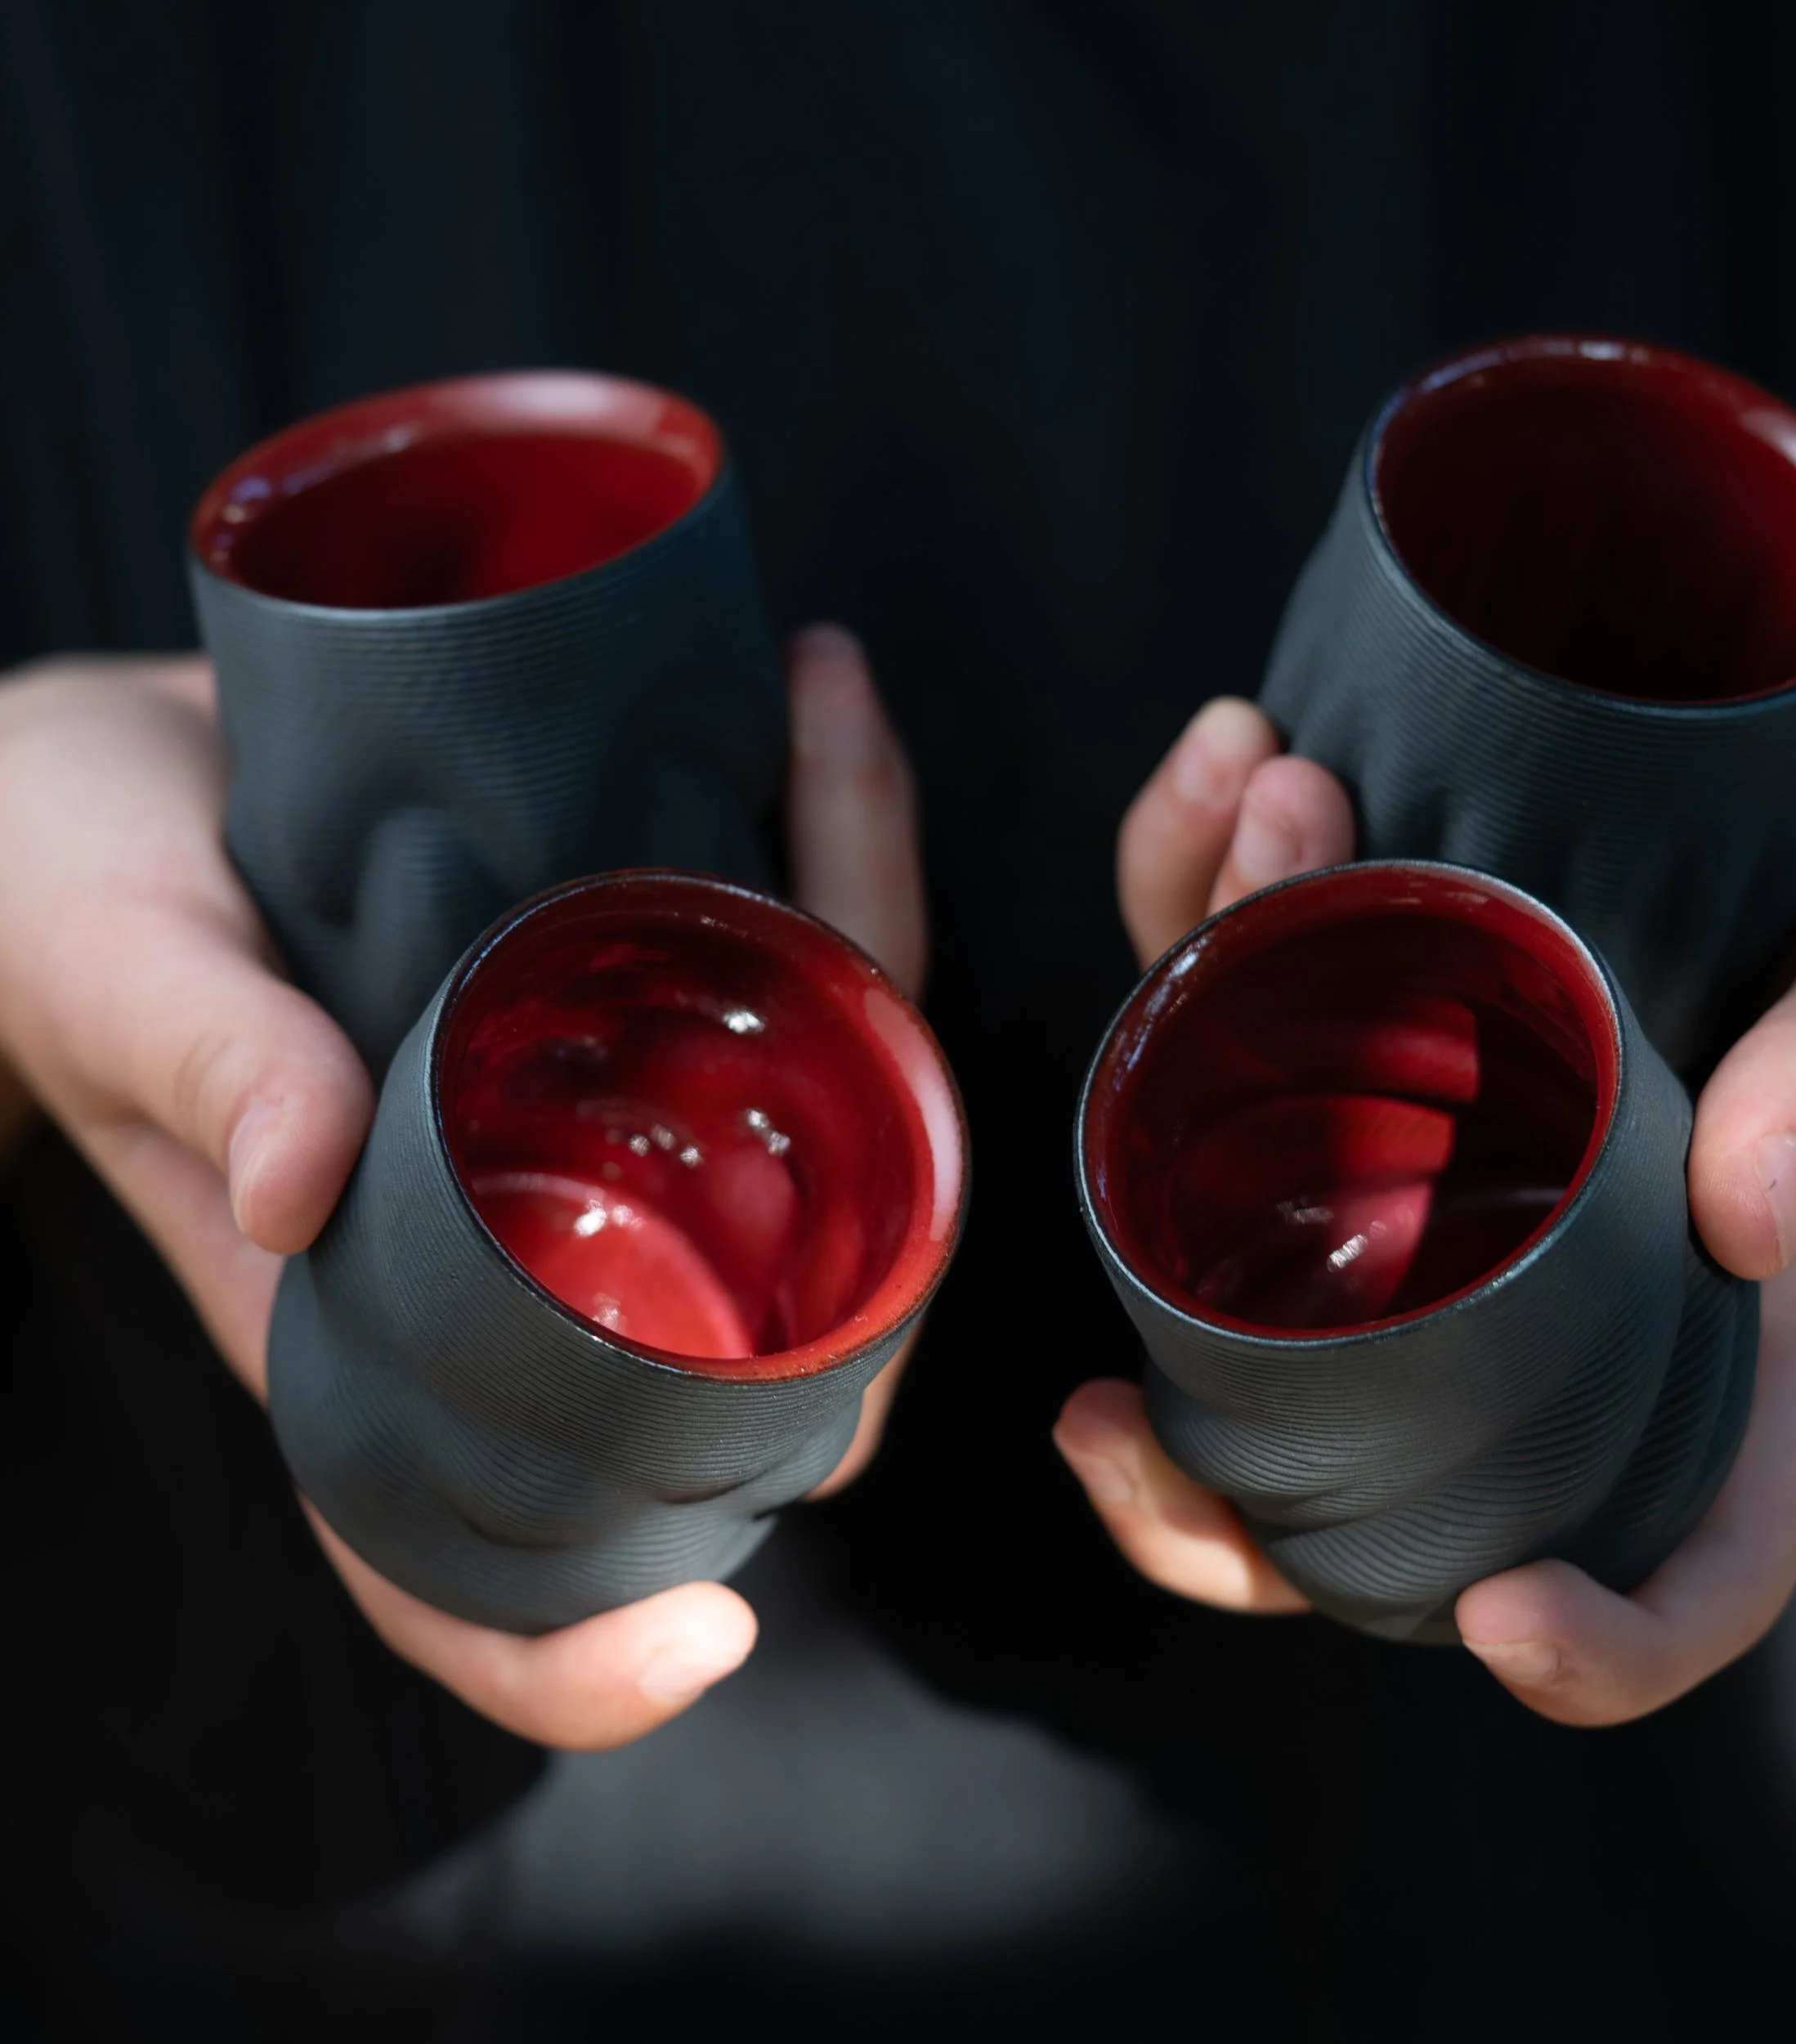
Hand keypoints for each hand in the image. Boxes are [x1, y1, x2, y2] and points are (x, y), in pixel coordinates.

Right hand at [0, 623, 924, 1748]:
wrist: (99, 771)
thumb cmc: (57, 892)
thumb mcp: (112, 968)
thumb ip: (202, 1068)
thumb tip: (304, 1183)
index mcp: (378, 1317)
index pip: (484, 1562)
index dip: (580, 1658)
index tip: (705, 1641)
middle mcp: (523, 1248)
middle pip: (752, 1337)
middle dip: (873, 1192)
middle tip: (870, 926)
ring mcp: (590, 1129)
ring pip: (812, 1138)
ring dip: (868, 945)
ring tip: (831, 735)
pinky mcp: (618, 1005)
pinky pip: (773, 977)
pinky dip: (820, 854)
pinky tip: (812, 708)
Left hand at [1054, 620, 1795, 1720]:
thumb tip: (1743, 1214)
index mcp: (1729, 1304)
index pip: (1679, 1538)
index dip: (1605, 1639)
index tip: (1500, 1618)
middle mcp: (1559, 1246)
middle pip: (1369, 1439)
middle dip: (1207, 1472)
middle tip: (1094, 1424)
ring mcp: (1457, 1117)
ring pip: (1251, 1173)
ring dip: (1199, 1000)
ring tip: (1267, 802)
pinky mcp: (1399, 980)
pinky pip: (1258, 974)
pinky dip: (1218, 869)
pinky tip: (1242, 747)